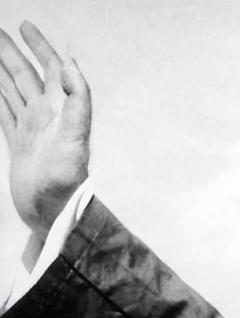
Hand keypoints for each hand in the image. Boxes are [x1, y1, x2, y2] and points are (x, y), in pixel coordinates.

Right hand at [0, 21, 90, 240]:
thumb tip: (71, 66)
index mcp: (60, 110)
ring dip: (2, 69)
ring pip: (14, 90)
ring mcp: (32, 129)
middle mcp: (47, 116)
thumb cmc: (68, 184)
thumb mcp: (76, 141)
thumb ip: (78, 103)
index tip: (24, 26)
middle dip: (12, 51)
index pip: (51, 69)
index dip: (40, 46)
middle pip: (27, 74)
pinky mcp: (20, 144)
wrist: (57, 215)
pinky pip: (4, 112)